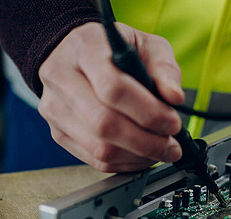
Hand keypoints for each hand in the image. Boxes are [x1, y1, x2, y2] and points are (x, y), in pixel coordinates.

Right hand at [38, 22, 183, 171]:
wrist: (70, 52)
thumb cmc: (110, 48)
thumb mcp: (144, 43)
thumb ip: (163, 67)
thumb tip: (174, 98)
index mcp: (84, 48)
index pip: (113, 88)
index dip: (148, 112)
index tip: (172, 123)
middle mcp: (62, 78)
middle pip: (104, 123)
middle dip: (146, 142)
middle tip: (172, 146)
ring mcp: (55, 109)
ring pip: (99, 147)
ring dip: (138, 156)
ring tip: (161, 150)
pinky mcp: (58, 132)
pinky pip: (95, 159)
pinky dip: (125, 163)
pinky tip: (142, 155)